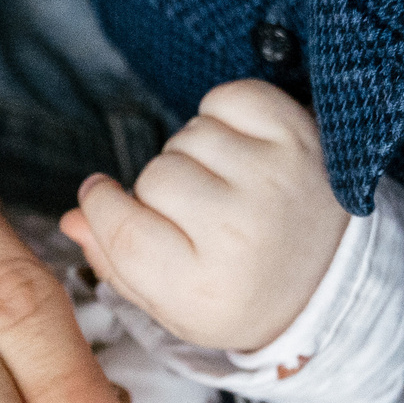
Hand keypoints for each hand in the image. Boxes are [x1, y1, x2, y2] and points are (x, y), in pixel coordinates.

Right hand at [60, 80, 350, 351]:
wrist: (331, 278)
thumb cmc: (240, 290)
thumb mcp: (175, 303)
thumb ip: (117, 264)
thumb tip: (71, 217)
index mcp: (206, 287)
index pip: (122, 227)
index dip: (102, 207)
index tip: (105, 199)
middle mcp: (241, 233)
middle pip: (152, 179)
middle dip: (158, 191)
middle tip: (192, 212)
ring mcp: (273, 178)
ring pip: (186, 138)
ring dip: (191, 155)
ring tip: (221, 185)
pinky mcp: (297, 135)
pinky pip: (226, 99)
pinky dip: (221, 116)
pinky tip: (238, 151)